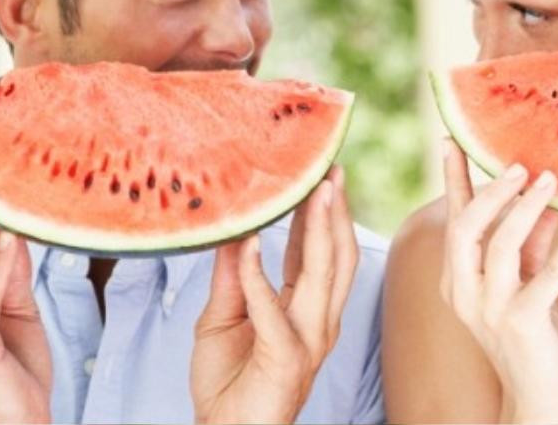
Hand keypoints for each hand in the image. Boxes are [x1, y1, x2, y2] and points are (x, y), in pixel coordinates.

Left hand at [191, 165, 358, 424]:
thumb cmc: (228, 385)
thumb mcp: (221, 318)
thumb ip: (231, 278)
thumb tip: (232, 232)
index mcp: (307, 311)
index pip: (319, 254)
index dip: (321, 215)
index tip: (320, 177)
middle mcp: (318, 322)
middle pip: (336, 257)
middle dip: (335, 213)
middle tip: (331, 173)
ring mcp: (308, 340)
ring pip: (322, 274)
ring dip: (318, 230)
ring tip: (315, 194)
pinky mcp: (286, 357)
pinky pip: (272, 309)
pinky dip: (259, 276)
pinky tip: (249, 247)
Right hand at [440, 142, 557, 423]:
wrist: (536, 393)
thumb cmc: (530, 333)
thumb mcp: (521, 281)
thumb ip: (526, 243)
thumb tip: (544, 197)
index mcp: (455, 279)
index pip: (453, 220)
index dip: (452, 179)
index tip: (452, 140)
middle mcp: (463, 292)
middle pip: (466, 228)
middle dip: (491, 191)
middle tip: (518, 165)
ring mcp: (490, 309)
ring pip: (501, 244)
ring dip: (527, 207)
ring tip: (550, 180)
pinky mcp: (524, 323)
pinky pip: (546, 275)